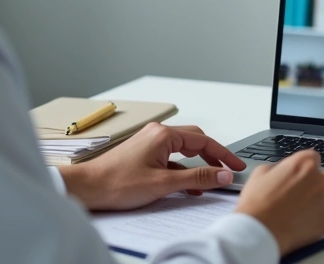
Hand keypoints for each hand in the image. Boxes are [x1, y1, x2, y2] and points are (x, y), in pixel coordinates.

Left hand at [57, 122, 245, 210]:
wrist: (87, 188)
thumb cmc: (117, 183)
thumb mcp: (164, 183)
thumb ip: (197, 178)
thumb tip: (222, 174)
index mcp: (164, 135)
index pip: (204, 140)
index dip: (223, 154)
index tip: (236, 166)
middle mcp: (157, 134)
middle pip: (195, 141)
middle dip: (213, 156)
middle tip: (227, 171)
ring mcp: (150, 143)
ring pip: (183, 150)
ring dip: (197, 165)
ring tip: (210, 181)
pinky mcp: (144, 154)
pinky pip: (171, 158)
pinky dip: (183, 170)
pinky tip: (187, 186)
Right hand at [236, 150, 323, 255]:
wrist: (260, 232)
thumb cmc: (258, 203)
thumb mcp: (260, 173)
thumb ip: (279, 168)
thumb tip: (283, 171)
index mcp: (304, 163)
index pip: (313, 157)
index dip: (303, 166)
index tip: (297, 174)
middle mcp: (320, 180)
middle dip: (315, 183)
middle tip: (298, 192)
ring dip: (320, 200)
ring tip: (301, 209)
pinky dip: (318, 218)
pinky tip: (303, 222)